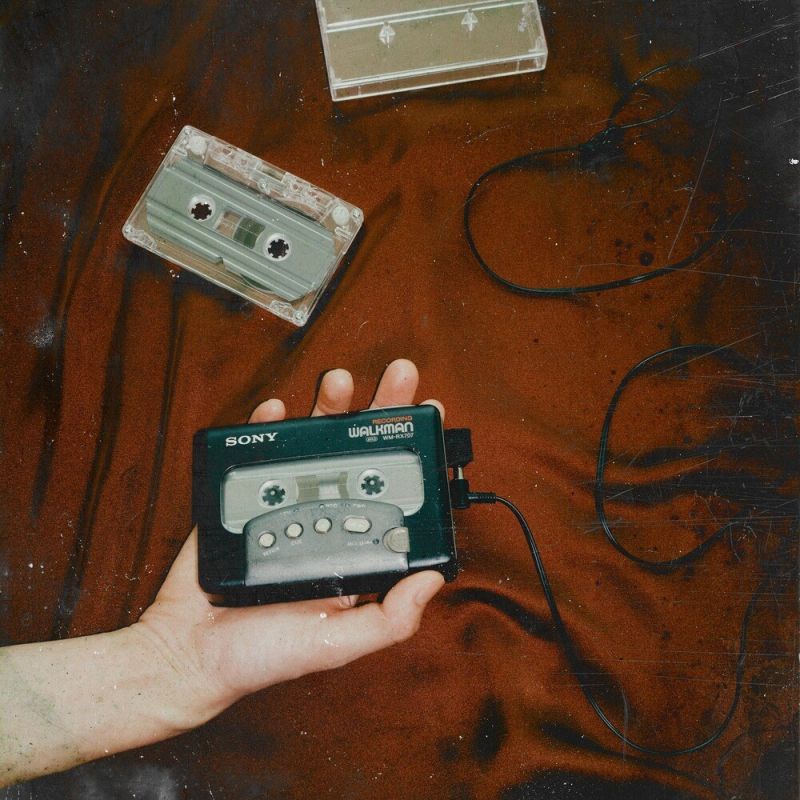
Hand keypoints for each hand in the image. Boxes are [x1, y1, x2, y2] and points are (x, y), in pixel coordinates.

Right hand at [135, 359, 445, 726]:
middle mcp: (326, 518)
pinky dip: (267, 428)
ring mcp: (286, 503)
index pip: (391, 489)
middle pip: (359, 454)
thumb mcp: (336, 643)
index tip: (428, 416)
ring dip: (328, 407)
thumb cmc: (265, 653)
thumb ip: (387, 620)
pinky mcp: (246, 497)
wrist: (189, 654)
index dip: (411, 454)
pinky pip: (260, 454)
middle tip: (399, 376)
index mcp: (354, 548)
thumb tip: (432, 579)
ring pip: (314, 445)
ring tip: (341, 382)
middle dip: (380, 410)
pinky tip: (278, 411)